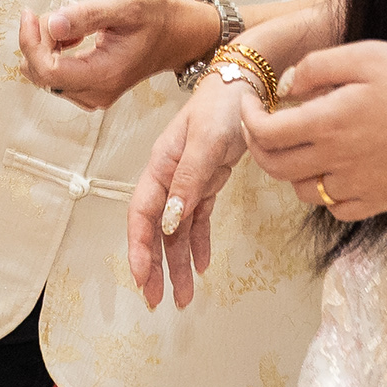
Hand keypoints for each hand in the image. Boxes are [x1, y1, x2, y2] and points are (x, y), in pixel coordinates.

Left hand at [21, 0, 196, 111]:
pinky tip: (72, 36)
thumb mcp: (125, 4)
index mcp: (106, 74)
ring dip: (46, 45)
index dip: (31, 42)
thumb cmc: (154, 16)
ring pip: (44, 74)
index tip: (29, 14)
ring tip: (71, 23)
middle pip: (41, 73)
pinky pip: (54, 75)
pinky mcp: (89, 89)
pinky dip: (54, 51)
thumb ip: (87, 15)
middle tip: (59, 14)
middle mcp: (97, 92)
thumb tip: (54, 24)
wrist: (175, 32)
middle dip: (39, 40)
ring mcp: (93, 94)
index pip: (48, 71)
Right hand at [128, 74, 259, 308]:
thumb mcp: (206, 142)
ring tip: (184, 298)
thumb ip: (188, 181)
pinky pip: (198, 220)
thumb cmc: (223, 106)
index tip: (141, 277)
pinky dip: (198, 244)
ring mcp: (187, 181)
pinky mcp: (207, 183)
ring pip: (177, 231)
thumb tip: (170, 221)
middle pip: (155, 229)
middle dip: (154, 266)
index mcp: (160, 166)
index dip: (138, 247)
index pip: (141, 213)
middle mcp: (169, 177)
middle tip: (157, 302)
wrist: (248, 85)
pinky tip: (201, 266)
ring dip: (178, 264)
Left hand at [250, 39, 386, 222]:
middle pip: (274, 167)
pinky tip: (335, 171)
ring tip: (304, 146)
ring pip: (302, 191)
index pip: (264, 133)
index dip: (247, 119)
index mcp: (328, 122)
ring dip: (291, 170)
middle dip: (259, 146)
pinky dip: (325, 192)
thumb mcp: (369, 55)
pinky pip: (335, 208)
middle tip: (264, 126)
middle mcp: (335, 160)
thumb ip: (318, 66)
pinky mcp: (378, 201)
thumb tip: (287, 84)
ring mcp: (357, 186)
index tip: (250, 103)